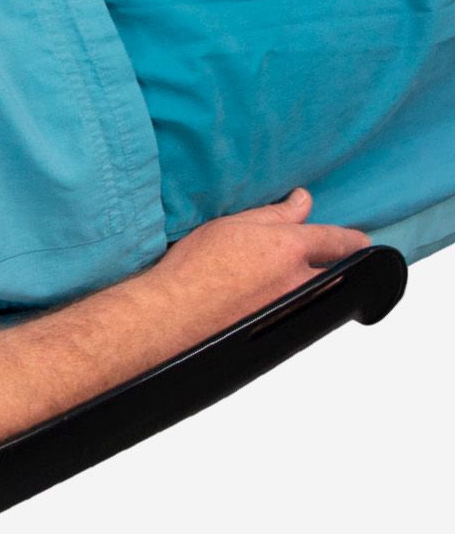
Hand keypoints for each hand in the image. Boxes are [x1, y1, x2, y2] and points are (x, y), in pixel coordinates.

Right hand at [141, 188, 372, 330]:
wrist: (172, 314)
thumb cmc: (195, 267)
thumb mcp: (232, 226)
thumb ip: (275, 214)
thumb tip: (302, 200)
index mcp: (289, 249)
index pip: (337, 240)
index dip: (351, 239)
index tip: (361, 240)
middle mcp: (298, 282)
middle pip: (338, 274)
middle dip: (339, 267)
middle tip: (332, 261)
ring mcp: (290, 311)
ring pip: (320, 297)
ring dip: (316, 288)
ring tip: (296, 282)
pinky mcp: (277, 333)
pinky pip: (301, 316)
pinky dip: (297, 307)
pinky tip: (273, 303)